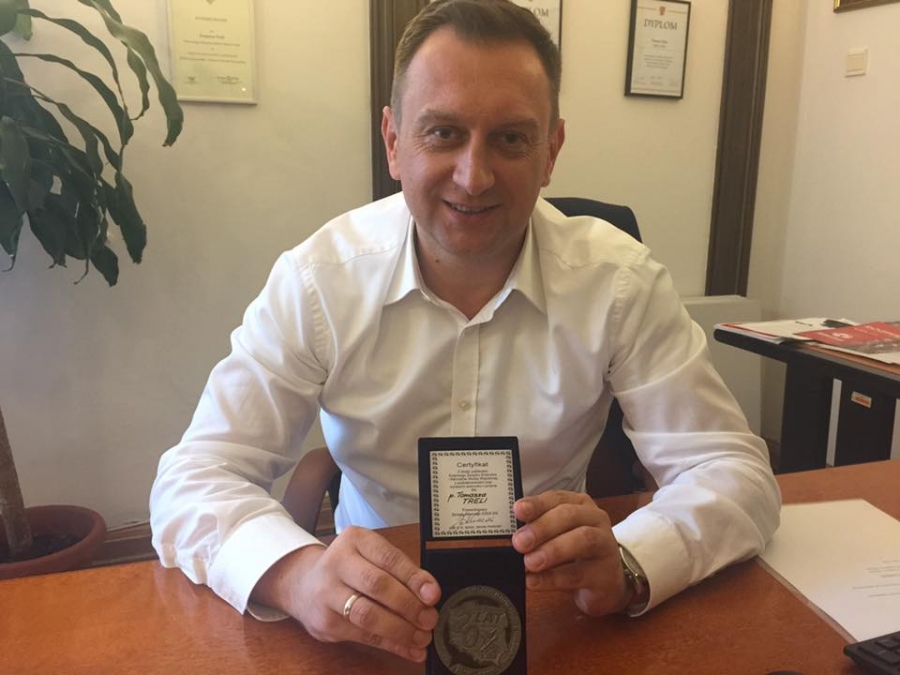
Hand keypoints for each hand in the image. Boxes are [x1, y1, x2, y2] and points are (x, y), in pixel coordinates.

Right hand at [251, 526, 440, 661]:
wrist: (303, 584)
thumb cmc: (348, 568)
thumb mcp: (369, 555)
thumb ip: (397, 570)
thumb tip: (429, 594)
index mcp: (355, 540)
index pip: (388, 558)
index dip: (413, 578)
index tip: (433, 594)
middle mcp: (337, 563)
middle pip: (377, 585)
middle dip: (409, 605)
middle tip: (430, 618)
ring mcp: (327, 594)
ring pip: (368, 614)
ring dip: (401, 630)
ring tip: (422, 636)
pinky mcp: (325, 622)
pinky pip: (363, 636)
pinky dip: (391, 644)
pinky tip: (409, 649)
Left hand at [512, 490, 631, 615]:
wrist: (606, 583)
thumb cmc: (578, 553)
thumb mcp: (559, 535)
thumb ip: (538, 530)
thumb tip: (514, 535)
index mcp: (580, 505)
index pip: (557, 498)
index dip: (537, 504)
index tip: (518, 511)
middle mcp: (595, 520)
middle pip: (570, 516)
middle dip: (542, 528)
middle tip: (520, 542)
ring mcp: (605, 545)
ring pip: (582, 540)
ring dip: (552, 550)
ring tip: (530, 562)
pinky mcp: (605, 574)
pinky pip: (579, 574)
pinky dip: (553, 578)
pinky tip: (535, 581)